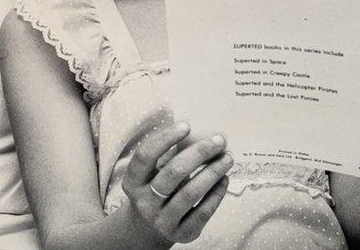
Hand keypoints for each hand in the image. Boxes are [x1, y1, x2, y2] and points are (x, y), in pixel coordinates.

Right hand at [122, 122, 233, 244]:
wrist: (149, 229)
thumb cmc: (155, 191)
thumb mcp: (152, 176)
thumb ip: (169, 157)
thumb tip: (200, 134)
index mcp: (133, 182)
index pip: (145, 156)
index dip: (165, 139)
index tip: (187, 126)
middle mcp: (145, 202)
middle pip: (173, 173)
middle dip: (199, 153)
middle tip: (218, 141)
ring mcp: (162, 220)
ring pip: (191, 193)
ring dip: (213, 172)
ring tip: (227, 158)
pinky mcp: (181, 233)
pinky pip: (203, 211)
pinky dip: (217, 193)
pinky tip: (224, 179)